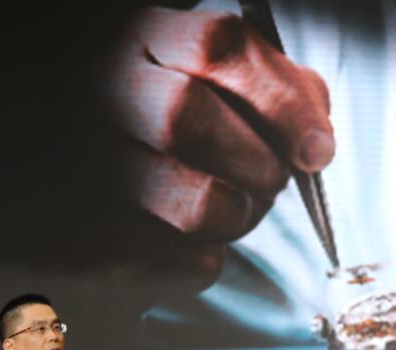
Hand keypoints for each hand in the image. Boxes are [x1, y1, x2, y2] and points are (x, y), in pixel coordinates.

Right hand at [112, 7, 333, 291]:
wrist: (106, 202)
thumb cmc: (185, 141)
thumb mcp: (234, 93)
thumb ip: (282, 94)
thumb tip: (314, 144)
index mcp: (145, 41)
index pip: (214, 46)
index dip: (281, 102)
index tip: (316, 151)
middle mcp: (97, 88)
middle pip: (185, 115)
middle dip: (256, 162)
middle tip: (272, 182)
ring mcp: (78, 165)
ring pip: (190, 203)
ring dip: (238, 216)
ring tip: (235, 211)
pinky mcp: (84, 243)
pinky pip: (177, 262)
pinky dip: (206, 259)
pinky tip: (189, 240)